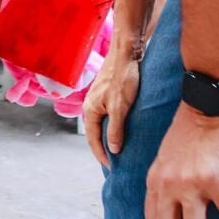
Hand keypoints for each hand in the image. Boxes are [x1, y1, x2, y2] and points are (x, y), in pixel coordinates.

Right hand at [83, 48, 141, 167]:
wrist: (127, 51)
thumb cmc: (123, 77)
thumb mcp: (120, 107)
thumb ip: (116, 129)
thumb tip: (113, 150)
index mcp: (90, 110)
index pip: (93, 140)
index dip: (102, 155)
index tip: (111, 168)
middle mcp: (91, 105)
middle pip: (96, 132)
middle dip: (104, 147)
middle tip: (115, 162)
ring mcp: (99, 98)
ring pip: (102, 123)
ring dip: (110, 136)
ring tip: (120, 148)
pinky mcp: (108, 92)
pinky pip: (108, 114)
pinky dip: (114, 125)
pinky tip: (124, 127)